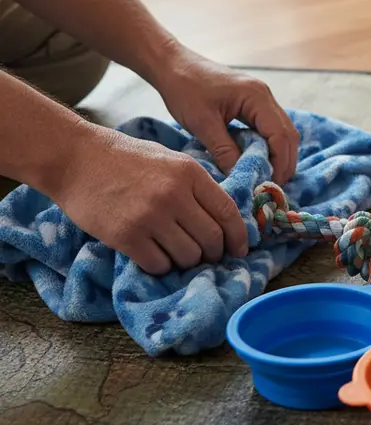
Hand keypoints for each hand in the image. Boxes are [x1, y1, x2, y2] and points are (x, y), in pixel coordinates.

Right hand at [53, 123, 247, 274]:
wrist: (77, 159)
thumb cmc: (125, 158)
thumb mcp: (170, 160)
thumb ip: (196, 185)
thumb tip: (223, 217)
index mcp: (190, 172)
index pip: (228, 212)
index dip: (239, 236)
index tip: (240, 250)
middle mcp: (174, 194)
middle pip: (211, 239)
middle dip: (214, 253)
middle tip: (207, 256)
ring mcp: (150, 216)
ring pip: (187, 256)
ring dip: (187, 261)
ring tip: (177, 253)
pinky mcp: (126, 236)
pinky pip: (158, 264)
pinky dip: (161, 265)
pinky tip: (154, 255)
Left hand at [152, 47, 298, 183]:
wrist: (173, 65)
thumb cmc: (185, 89)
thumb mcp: (202, 123)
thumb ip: (224, 150)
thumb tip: (241, 176)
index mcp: (257, 97)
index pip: (280, 135)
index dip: (280, 162)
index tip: (271, 185)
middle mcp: (265, 96)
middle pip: (288, 134)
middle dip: (284, 161)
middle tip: (274, 187)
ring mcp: (261, 98)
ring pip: (282, 131)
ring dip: (279, 155)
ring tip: (268, 177)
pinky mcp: (252, 102)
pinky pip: (270, 127)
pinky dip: (269, 146)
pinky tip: (259, 160)